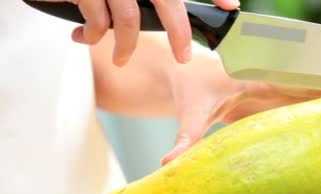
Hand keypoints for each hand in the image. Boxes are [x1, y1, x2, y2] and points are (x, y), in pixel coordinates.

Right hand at [36, 0, 238, 65]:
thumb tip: (227, 4)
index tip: (232, 7)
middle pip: (166, 1)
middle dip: (179, 31)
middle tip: (184, 57)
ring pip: (129, 18)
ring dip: (127, 46)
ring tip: (122, 60)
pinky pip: (97, 19)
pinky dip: (95, 35)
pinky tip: (88, 39)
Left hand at [160, 52, 320, 165]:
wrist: (191, 76)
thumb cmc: (192, 89)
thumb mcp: (190, 112)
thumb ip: (185, 138)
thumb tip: (168, 166)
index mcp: (261, 75)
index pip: (303, 76)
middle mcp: (278, 79)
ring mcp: (283, 90)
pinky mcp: (283, 101)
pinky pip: (312, 102)